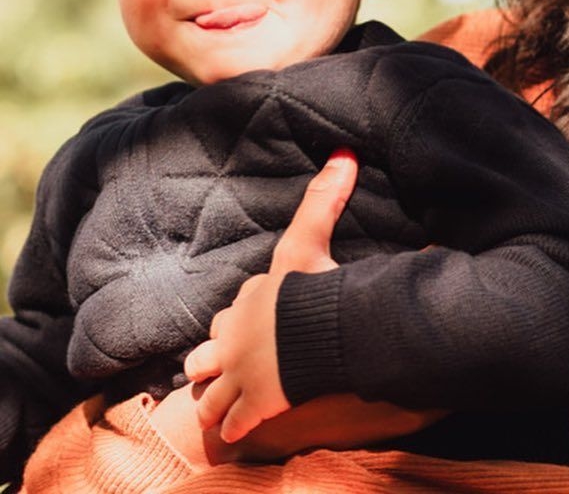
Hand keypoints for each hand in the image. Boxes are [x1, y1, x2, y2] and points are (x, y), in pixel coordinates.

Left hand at [183, 148, 358, 443]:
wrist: (313, 334)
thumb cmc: (315, 286)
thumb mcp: (312, 238)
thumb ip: (326, 196)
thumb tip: (345, 152)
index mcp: (254, 296)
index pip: (240, 302)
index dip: (245, 309)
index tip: (250, 313)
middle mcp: (237, 333)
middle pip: (214, 345)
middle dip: (218, 354)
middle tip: (226, 363)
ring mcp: (240, 372)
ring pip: (209, 386)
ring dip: (212, 393)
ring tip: (216, 402)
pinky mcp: (252, 405)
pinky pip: (232, 420)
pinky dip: (231, 425)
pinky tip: (231, 431)